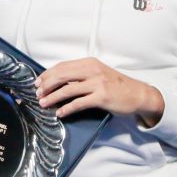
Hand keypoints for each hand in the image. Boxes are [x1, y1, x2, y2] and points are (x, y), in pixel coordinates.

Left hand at [34, 57, 163, 125]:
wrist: (138, 94)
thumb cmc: (117, 85)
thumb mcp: (99, 74)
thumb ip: (82, 75)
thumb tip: (59, 82)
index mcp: (90, 63)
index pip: (63, 66)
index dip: (47, 74)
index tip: (38, 82)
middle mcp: (93, 70)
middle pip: (62, 75)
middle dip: (46, 85)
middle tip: (37, 93)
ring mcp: (97, 83)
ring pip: (67, 90)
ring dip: (52, 97)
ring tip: (44, 103)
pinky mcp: (101, 97)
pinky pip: (79, 103)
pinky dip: (67, 109)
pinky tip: (60, 113)